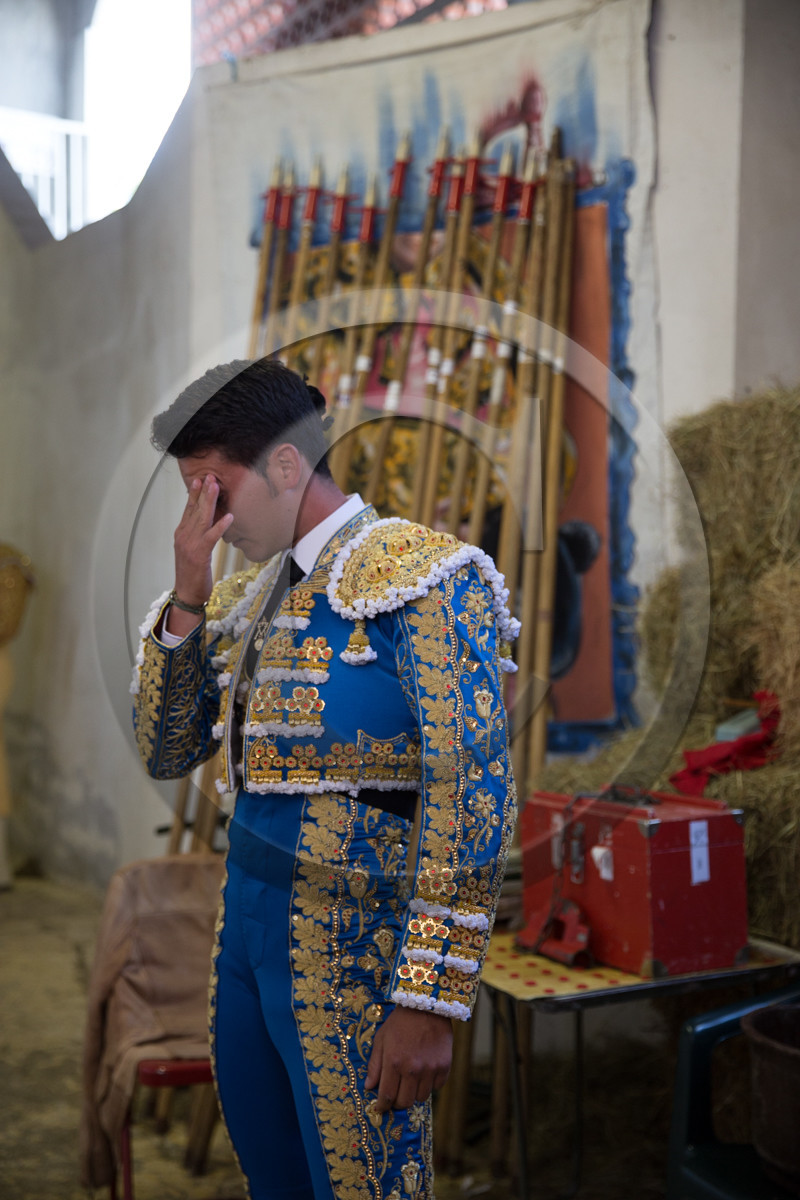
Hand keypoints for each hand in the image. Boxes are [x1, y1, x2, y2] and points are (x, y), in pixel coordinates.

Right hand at [167, 475, 232, 636]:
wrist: (186, 593)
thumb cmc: (192, 573)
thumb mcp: (193, 550)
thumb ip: (198, 534)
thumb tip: (208, 521)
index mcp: (181, 534)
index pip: (188, 509)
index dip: (194, 494)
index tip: (200, 479)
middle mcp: (183, 536)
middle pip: (194, 509)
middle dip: (202, 491)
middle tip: (210, 476)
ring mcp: (189, 544)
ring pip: (201, 518)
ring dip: (209, 501)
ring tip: (216, 487)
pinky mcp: (199, 554)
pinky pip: (211, 537)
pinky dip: (220, 526)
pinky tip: (229, 517)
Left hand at [365, 1006, 452, 1111]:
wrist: (427, 1005)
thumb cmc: (400, 1022)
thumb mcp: (381, 1039)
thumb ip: (374, 1065)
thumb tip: (368, 1087)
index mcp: (393, 1062)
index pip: (387, 1096)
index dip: (382, 1106)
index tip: (380, 1108)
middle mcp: (412, 1069)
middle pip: (405, 1102)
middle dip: (398, 1102)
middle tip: (396, 1094)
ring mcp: (430, 1068)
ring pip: (421, 1097)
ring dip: (414, 1092)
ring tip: (411, 1079)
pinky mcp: (444, 1066)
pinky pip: (436, 1087)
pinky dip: (430, 1084)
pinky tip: (425, 1071)